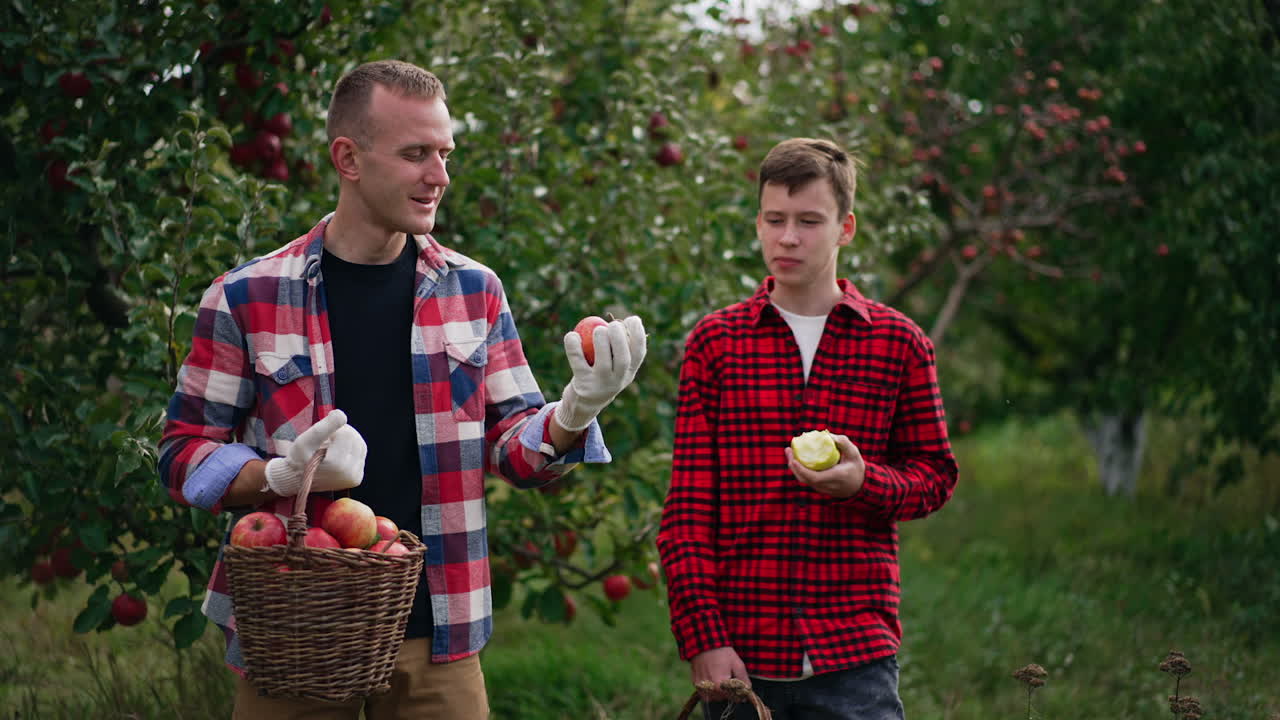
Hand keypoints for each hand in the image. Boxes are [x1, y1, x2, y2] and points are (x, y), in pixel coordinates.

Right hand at [264, 410, 366, 496]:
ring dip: (347, 441)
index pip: (347, 434)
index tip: (323, 438)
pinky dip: (350, 450)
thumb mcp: (305, 440)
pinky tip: (337, 453)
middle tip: (326, 441)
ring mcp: (354, 478)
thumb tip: (342, 415)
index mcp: (337, 465)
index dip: (334, 430)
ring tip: (330, 447)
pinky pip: (360, 455)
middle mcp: (349, 475)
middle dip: (341, 435)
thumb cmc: (299, 458)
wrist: (296, 479)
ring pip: (360, 445)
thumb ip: (324, 426)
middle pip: (356, 439)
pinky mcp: (356, 478)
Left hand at [554, 315, 646, 431]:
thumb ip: (619, 347)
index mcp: (629, 373)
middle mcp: (618, 381)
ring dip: (601, 342)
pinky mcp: (583, 385)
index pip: (639, 353)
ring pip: (603, 363)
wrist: (584, 403)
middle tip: (613, 324)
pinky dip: (573, 347)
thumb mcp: (615, 366)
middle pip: (623, 359)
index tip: (632, 319)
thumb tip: (622, 320)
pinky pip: (577, 363)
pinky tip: (572, 336)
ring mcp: (600, 385)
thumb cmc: (601, 374)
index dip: (638, 334)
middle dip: (620, 338)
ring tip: (598, 329)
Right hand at [691, 646, 750, 702]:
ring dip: (718, 694)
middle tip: (730, 682)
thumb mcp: (738, 665)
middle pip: (722, 698)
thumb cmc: (723, 653)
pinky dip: (709, 690)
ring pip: (712, 697)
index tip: (740, 688)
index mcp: (720, 685)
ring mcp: (700, 686)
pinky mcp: (695, 682)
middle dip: (728, 693)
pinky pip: (703, 693)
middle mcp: (709, 688)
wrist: (706, 643)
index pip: (732, 697)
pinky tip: (712, 681)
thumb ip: (744, 680)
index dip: (738, 693)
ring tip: (721, 682)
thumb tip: (748, 690)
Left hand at [785, 433, 865, 497]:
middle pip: (804, 479)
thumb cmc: (856, 468)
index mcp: (835, 477)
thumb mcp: (854, 454)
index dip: (801, 470)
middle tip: (788, 450)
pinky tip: (796, 457)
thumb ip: (844, 443)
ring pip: (803, 480)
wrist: (858, 486)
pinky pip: (806, 479)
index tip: (793, 459)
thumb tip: (829, 435)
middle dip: (793, 465)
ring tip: (789, 452)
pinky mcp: (818, 488)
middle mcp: (826, 485)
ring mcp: (821, 489)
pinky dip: (799, 469)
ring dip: (794, 467)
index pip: (814, 477)